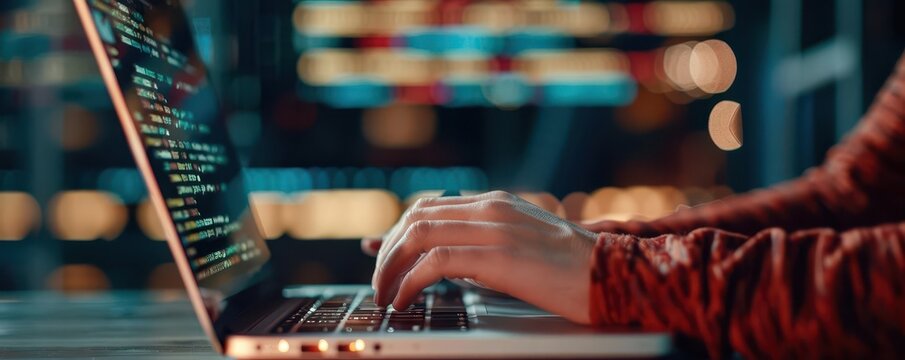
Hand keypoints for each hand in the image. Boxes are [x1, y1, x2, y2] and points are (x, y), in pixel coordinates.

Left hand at [368, 191, 598, 323]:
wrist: (612, 274)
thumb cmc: (572, 269)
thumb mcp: (523, 244)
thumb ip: (486, 244)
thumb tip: (447, 263)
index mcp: (496, 202)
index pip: (430, 206)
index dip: (396, 230)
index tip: (377, 252)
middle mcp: (491, 208)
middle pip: (416, 217)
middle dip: (388, 251)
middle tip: (381, 283)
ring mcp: (495, 228)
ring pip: (418, 235)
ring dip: (392, 267)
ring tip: (387, 295)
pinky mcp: (498, 256)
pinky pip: (435, 262)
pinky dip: (411, 281)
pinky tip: (407, 299)